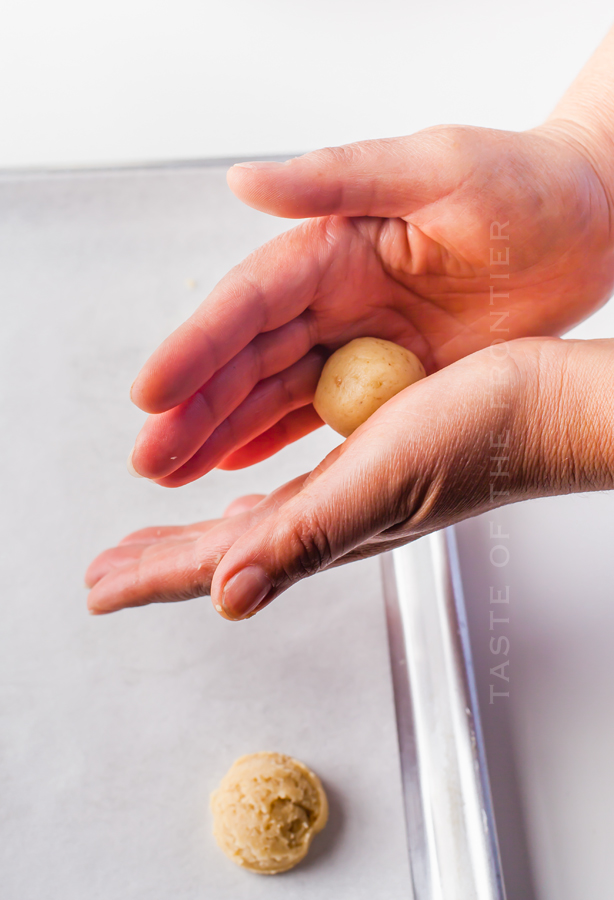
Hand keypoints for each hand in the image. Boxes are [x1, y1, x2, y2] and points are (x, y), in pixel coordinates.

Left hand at [86, 337, 613, 616]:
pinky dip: (252, 498)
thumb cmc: (479, 440)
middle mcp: (331, 519)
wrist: (540, 407)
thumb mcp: (380, 486)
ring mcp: (350, 494)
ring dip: (198, 537)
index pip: (217, 563)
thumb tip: (228, 596)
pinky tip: (249, 495)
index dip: (153, 576)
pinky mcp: (367, 461)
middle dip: (162, 562)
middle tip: (108, 574)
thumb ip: (305, 542)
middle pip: (224, 552)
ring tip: (159, 542)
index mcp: (323, 528)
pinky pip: (290, 490)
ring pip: (252, 523)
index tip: (100, 589)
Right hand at [126, 124, 613, 484]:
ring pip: (272, 393)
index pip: (247, 303)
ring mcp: (357, 340)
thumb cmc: (523, 182)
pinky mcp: (388, 376)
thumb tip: (248, 181)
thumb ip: (338, 176)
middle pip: (246, 359)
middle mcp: (333, 296)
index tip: (152, 391)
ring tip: (174, 470)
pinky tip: (238, 462)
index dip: (195, 348)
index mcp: (332, 245)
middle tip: (150, 455)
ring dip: (221, 432)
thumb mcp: (433, 168)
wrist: (590, 222)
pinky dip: (274, 438)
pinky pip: (317, 412)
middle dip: (194, 409)